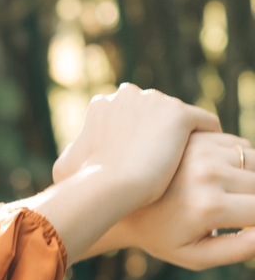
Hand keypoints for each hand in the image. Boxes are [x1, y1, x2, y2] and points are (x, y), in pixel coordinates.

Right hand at [52, 84, 220, 214]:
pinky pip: (206, 122)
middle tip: (169, 162)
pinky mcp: (180, 115)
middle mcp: (129, 94)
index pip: (130, 113)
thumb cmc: (85, 181)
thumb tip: (70, 158)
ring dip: (185, 135)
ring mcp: (156, 102)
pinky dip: (209, 137)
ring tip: (195, 163)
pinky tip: (211, 158)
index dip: (139, 136)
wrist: (111, 185)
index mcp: (103, 103)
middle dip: (161, 132)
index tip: (146, 158)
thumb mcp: (66, 165)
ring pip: (180, 117)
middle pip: (155, 110)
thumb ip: (74, 152)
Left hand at [87, 127, 254, 266]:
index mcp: (210, 207)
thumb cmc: (160, 235)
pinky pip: (239, 144)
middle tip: (231, 211)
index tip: (245, 223)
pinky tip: (220, 176)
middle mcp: (209, 173)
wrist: (120, 201)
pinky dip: (239, 160)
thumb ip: (237, 250)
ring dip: (251, 178)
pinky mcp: (198, 136)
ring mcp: (203, 150)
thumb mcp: (195, 255)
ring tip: (226, 195)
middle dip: (252, 200)